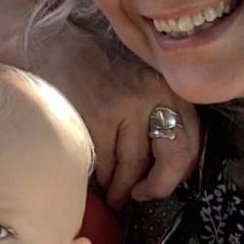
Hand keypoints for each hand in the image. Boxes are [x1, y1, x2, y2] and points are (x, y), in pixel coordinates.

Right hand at [23, 25, 199, 206]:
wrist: (52, 47)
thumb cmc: (95, 73)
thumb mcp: (138, 85)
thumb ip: (157, 115)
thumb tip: (166, 169)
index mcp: (168, 88)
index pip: (191, 141)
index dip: (179, 172)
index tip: (163, 183)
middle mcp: (152, 94)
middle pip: (172, 156)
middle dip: (158, 186)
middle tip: (141, 196)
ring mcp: (124, 105)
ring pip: (133, 165)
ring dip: (122, 187)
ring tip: (114, 195)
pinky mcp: (96, 116)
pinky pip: (106, 162)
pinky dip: (102, 177)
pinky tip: (97, 180)